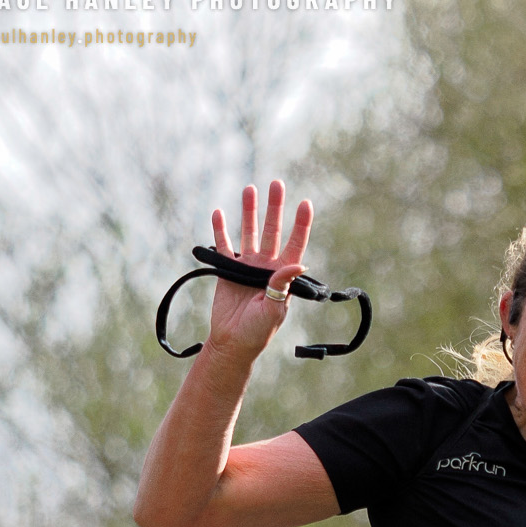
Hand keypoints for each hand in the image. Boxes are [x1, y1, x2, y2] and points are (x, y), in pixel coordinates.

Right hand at [204, 178, 313, 362]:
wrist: (232, 343)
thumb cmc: (257, 332)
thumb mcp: (274, 310)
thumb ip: (283, 286)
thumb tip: (298, 263)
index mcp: (283, 276)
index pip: (295, 244)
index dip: (301, 225)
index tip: (306, 203)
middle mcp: (266, 266)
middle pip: (272, 230)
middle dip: (275, 207)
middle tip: (277, 183)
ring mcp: (247, 266)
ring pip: (249, 232)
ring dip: (249, 211)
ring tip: (249, 189)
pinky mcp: (227, 270)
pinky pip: (224, 246)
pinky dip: (221, 230)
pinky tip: (219, 214)